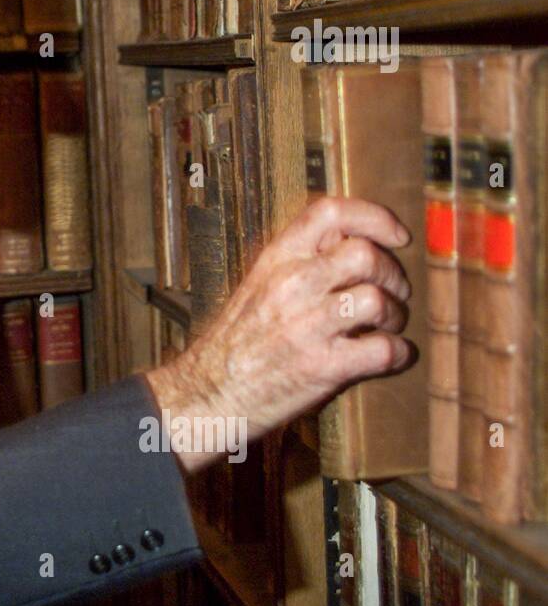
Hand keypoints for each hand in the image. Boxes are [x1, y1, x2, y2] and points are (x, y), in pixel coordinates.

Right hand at [146, 196, 414, 471]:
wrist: (209, 392)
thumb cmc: (237, 340)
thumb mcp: (258, 283)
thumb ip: (299, 261)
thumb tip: (351, 245)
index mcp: (276, 259)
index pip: (331, 213)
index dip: (374, 217)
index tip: (395, 235)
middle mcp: (291, 285)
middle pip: (365, 254)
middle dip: (393, 274)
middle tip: (393, 292)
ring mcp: (307, 326)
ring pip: (378, 299)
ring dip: (395, 314)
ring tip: (385, 325)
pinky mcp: (322, 367)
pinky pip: (383, 349)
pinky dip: (396, 352)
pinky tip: (385, 354)